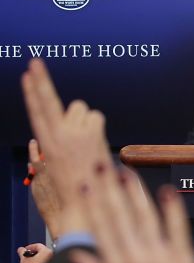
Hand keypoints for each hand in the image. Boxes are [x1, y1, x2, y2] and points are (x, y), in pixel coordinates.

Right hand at [17, 243, 52, 262]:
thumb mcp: (24, 261)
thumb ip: (22, 253)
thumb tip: (21, 250)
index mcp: (47, 252)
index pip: (38, 245)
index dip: (30, 247)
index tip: (25, 250)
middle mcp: (54, 256)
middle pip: (43, 251)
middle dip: (34, 254)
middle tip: (27, 257)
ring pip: (46, 258)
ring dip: (38, 259)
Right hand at [21, 59, 111, 235]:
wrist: (91, 200)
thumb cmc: (76, 183)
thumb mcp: (56, 164)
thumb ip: (57, 141)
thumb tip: (61, 126)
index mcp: (46, 143)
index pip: (37, 111)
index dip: (32, 91)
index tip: (28, 74)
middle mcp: (58, 136)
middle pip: (49, 100)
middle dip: (41, 81)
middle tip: (34, 62)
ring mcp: (75, 134)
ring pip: (80, 108)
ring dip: (83, 118)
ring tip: (85, 140)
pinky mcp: (92, 135)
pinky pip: (95, 117)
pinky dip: (96, 125)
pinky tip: (95, 142)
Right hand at [72, 166, 193, 262]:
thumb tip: (76, 253)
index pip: (102, 227)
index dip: (94, 203)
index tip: (88, 184)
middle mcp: (135, 257)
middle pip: (121, 215)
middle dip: (111, 188)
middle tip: (104, 165)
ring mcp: (161, 256)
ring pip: (146, 216)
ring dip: (136, 192)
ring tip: (127, 172)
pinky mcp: (183, 258)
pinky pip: (177, 228)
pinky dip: (173, 209)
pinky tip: (167, 191)